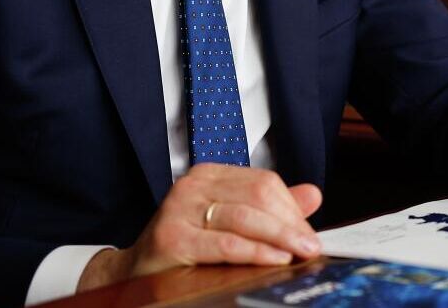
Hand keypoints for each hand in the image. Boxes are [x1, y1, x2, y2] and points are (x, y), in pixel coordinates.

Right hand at [78, 164, 322, 290]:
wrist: (135, 272)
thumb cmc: (183, 247)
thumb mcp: (228, 222)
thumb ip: (269, 209)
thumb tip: (312, 195)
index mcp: (209, 176)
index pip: (263, 182)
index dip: (292, 208)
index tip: (310, 233)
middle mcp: (193, 185)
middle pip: (258, 195)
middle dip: (290, 224)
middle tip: (311, 246)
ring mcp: (180, 208)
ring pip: (245, 217)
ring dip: (280, 237)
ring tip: (300, 253)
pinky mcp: (172, 235)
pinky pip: (226, 243)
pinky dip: (255, 251)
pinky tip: (274, 259)